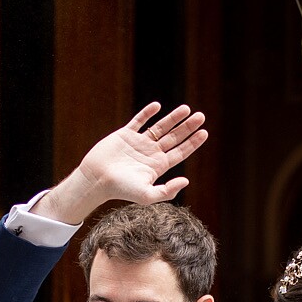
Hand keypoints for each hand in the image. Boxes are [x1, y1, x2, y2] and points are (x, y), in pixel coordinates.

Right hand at [37, 103, 208, 222]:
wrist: (96, 180)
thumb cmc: (121, 190)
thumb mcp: (147, 195)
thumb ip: (167, 191)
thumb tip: (186, 181)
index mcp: (158, 166)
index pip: (180, 152)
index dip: (193, 143)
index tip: (204, 132)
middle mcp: (151, 153)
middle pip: (174, 137)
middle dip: (188, 127)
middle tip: (201, 116)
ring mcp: (138, 143)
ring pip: (160, 127)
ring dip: (173, 118)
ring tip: (186, 109)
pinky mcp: (125, 135)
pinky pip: (138, 121)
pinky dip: (147, 113)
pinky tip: (158, 106)